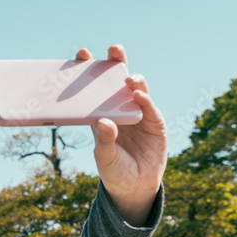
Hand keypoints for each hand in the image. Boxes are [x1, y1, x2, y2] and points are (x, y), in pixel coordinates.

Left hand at [75, 44, 167, 224]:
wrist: (135, 186)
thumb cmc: (114, 169)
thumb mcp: (104, 156)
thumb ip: (104, 140)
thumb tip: (103, 122)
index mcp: (100, 114)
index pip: (93, 89)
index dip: (88, 71)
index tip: (82, 54)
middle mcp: (119, 109)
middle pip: (116, 81)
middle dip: (116, 63)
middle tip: (113, 50)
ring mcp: (138, 113)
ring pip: (136, 89)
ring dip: (133, 80)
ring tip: (127, 78)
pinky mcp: (154, 121)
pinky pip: (149, 107)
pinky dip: (144, 99)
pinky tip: (138, 94)